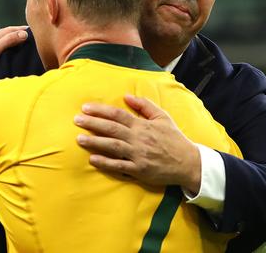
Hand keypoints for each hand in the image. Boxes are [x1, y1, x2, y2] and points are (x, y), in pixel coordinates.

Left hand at [0, 25, 27, 79]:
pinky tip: (5, 56)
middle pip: (5, 35)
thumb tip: (24, 33)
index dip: (21, 28)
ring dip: (10, 42)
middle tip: (28, 35)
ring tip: (19, 46)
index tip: (32, 28)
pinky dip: (4, 50)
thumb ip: (9, 40)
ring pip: (0, 43)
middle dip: (16, 34)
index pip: (10, 30)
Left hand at [74, 94, 200, 192]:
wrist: (188, 162)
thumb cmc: (174, 138)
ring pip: (113, 146)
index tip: (86, 108)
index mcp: (143, 125)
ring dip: (95, 142)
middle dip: (93, 123)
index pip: (118, 115)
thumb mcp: (163, 117)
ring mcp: (138, 155)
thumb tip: (127, 95)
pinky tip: (93, 159)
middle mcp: (138, 139)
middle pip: (112, 129)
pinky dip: (105, 163)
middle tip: (76, 120)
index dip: (101, 110)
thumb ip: (145, 105)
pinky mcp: (139, 170)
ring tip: (79, 139)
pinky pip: (119, 166)